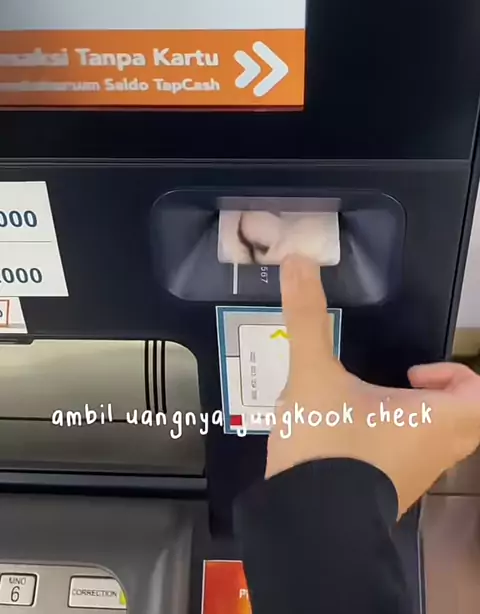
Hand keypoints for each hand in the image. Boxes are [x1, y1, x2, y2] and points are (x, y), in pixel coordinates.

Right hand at [265, 254, 479, 516]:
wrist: (306, 524)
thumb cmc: (328, 445)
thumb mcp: (313, 374)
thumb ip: (308, 317)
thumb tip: (299, 259)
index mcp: (435, 420)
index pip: (479, 396)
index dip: (458, 376)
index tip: (412, 370)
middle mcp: (434, 452)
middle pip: (464, 422)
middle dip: (439, 397)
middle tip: (401, 383)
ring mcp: (412, 478)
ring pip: (435, 443)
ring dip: (415, 419)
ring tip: (369, 403)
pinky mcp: (385, 495)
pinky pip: (407, 462)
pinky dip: (394, 442)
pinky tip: (348, 432)